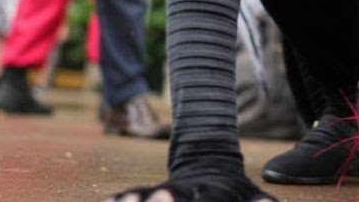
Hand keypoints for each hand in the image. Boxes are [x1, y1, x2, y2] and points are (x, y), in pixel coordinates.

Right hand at [105, 176, 273, 201]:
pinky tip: (111, 201)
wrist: (210, 161)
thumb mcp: (248, 195)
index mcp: (214, 195)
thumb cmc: (232, 190)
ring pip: (150, 195)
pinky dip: (124, 198)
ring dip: (139, 199)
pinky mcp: (152, 193)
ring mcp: (168, 191)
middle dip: (166, 201)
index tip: (175, 199)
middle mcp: (188, 192)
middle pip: (175, 197)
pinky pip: (136, 194)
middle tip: (159, 199)